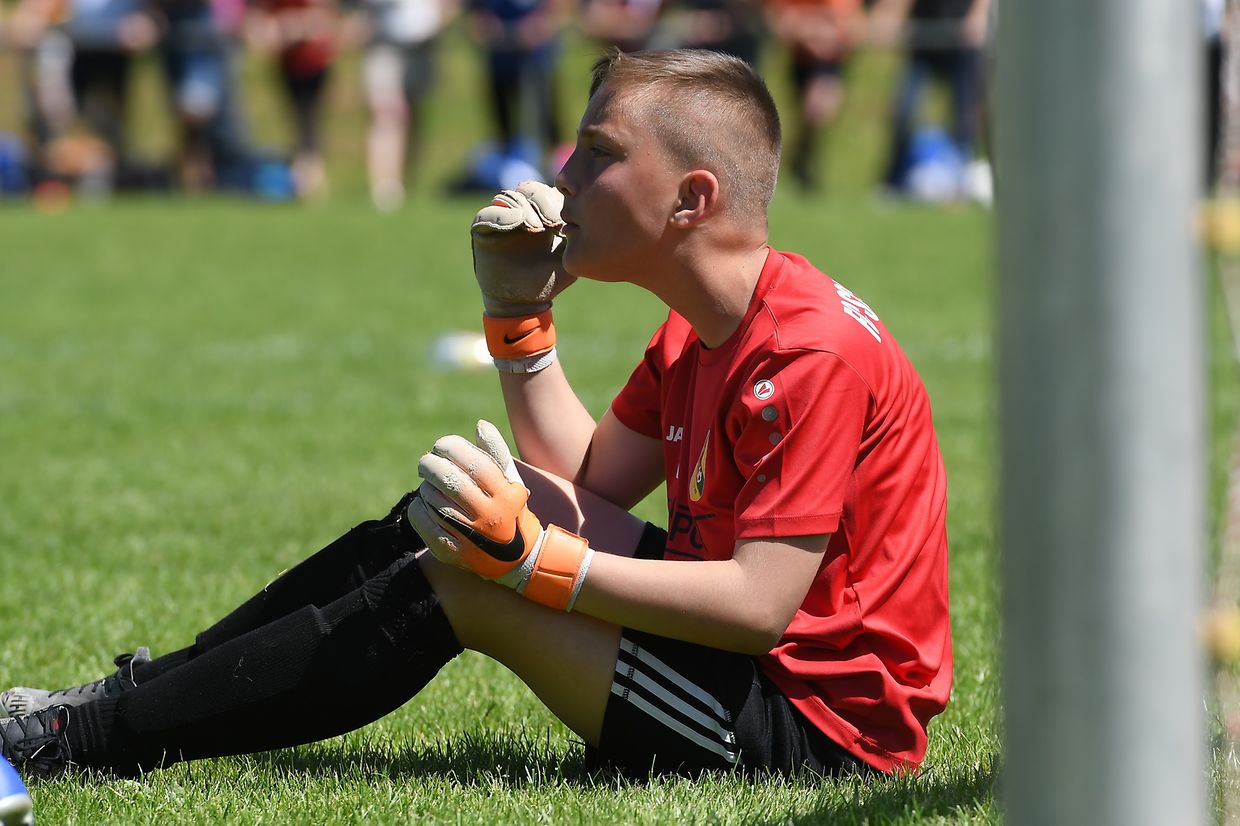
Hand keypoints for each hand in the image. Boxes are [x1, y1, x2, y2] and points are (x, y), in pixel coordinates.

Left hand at [406, 420, 592, 609]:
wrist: (517, 561)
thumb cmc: (510, 511)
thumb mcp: (511, 482)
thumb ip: (496, 452)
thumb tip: (480, 425)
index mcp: (507, 495)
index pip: (474, 463)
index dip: (452, 447)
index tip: (441, 445)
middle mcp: (490, 518)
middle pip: (450, 481)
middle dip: (431, 464)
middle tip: (426, 462)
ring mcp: (470, 538)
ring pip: (433, 499)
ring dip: (426, 486)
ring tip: (429, 485)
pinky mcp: (451, 553)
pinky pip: (422, 521)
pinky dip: (418, 507)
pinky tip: (425, 504)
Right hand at [471, 181, 574, 317]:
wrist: (524, 301)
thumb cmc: (549, 279)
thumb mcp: (569, 256)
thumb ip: (576, 236)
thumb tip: (582, 216)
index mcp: (542, 214)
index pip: (548, 191)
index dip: (557, 200)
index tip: (565, 221)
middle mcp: (520, 213)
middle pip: (529, 189)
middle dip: (541, 201)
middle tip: (552, 222)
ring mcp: (501, 220)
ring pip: (509, 197)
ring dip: (524, 208)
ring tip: (536, 228)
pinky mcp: (483, 232)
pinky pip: (487, 214)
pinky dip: (502, 215)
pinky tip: (517, 223)